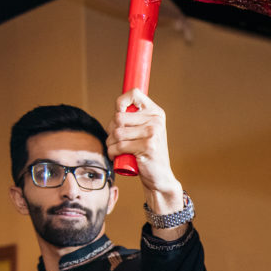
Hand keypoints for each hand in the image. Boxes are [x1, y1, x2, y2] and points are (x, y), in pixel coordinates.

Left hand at [106, 89, 183, 215]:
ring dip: (111, 143)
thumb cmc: (147, 154)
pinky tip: (118, 156)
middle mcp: (156, 121)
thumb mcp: (144, 131)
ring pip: (116, 132)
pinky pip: (119, 145)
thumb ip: (133, 118)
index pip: (134, 93)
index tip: (119, 115)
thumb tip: (117, 108)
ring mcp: (153, 133)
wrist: (160, 177)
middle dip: (111, 130)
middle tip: (118, 140)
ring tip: (118, 149)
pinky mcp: (148, 146)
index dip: (121, 102)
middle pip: (118, 116)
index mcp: (156, 113)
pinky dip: (113, 152)